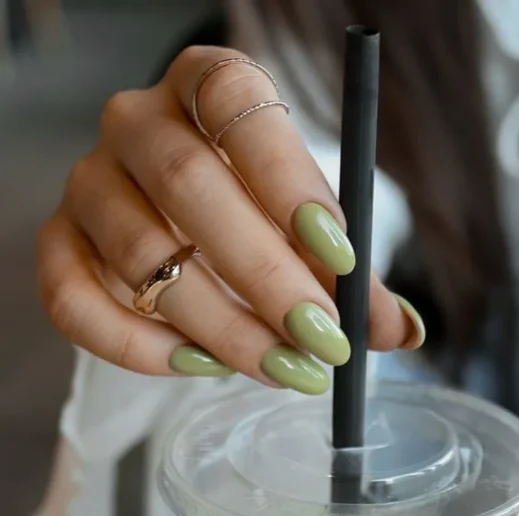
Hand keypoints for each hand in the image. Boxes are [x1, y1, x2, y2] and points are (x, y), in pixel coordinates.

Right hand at [37, 47, 420, 384]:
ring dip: (220, 326)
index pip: (237, 103)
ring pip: (142, 256)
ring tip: (283, 369)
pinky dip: (140, 348)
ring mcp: (90, 184)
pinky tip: (201, 368)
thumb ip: (354, 277)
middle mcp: (138, 124)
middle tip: (323, 340)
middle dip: (266, 277)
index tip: (344, 258)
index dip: (290, 180)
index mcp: (206, 87)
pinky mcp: (61, 245)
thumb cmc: (255, 215)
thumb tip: (401, 332)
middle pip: (189, 186)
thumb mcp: (312, 232)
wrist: (175, 222)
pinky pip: (76, 303)